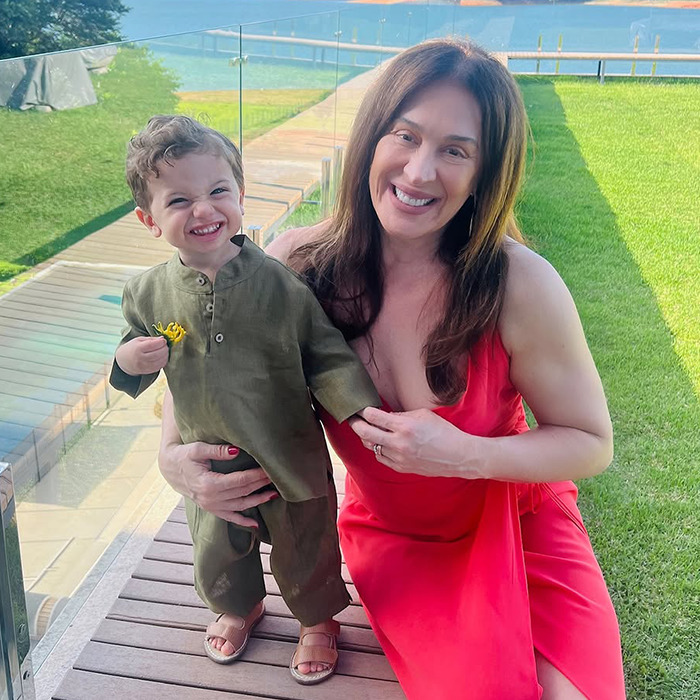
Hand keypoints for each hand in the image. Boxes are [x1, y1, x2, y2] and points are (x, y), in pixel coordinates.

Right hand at [116, 336, 168, 374]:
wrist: (123, 360)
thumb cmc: (133, 348)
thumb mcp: (139, 340)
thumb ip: (151, 339)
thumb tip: (163, 339)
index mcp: (138, 348)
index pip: (153, 345)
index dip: (161, 342)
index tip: (163, 340)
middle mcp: (140, 358)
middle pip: (158, 353)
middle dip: (165, 348)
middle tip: (165, 345)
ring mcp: (144, 366)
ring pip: (160, 361)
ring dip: (166, 355)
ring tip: (164, 351)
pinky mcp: (147, 372)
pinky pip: (159, 367)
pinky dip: (163, 361)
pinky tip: (162, 357)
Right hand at [158, 441, 273, 527]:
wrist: (170, 468)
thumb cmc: (185, 455)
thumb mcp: (198, 449)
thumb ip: (217, 450)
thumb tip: (236, 451)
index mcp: (208, 484)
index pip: (239, 480)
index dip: (256, 475)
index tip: (270, 469)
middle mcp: (210, 499)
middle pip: (243, 492)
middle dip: (261, 485)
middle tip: (278, 477)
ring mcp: (211, 506)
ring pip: (240, 506)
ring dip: (258, 501)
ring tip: (274, 494)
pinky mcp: (211, 509)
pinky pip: (229, 517)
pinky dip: (242, 522)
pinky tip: (255, 525)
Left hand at [349, 406, 481, 478]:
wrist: (458, 456)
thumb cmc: (444, 432)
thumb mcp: (423, 415)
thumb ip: (401, 415)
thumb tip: (385, 416)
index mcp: (405, 426)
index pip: (374, 417)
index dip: (364, 411)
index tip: (360, 407)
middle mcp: (399, 443)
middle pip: (365, 433)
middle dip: (355, 424)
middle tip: (351, 418)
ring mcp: (399, 458)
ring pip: (372, 447)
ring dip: (367, 437)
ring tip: (366, 430)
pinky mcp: (401, 468)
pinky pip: (381, 458)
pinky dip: (378, 449)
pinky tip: (380, 443)